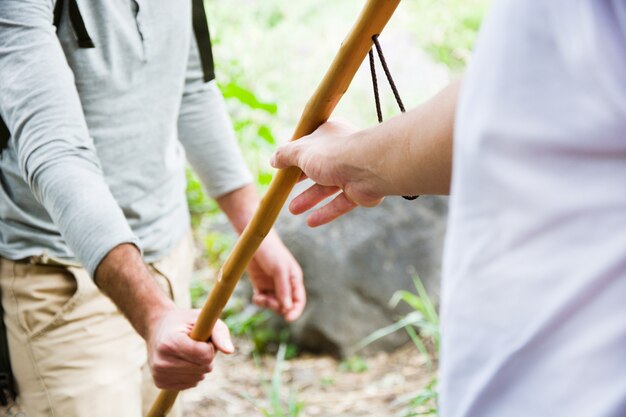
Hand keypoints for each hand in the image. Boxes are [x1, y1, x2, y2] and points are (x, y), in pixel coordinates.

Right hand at [147, 308, 233, 389]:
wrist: (158, 328)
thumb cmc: (185, 322)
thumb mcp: (202, 318)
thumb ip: (219, 333)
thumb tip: (229, 351)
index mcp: (170, 342)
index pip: (204, 355)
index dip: (210, 346)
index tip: (201, 337)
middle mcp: (161, 360)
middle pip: (204, 368)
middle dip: (206, 356)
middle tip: (194, 344)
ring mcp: (159, 373)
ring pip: (199, 377)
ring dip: (200, 365)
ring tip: (187, 352)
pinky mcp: (160, 383)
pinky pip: (191, 384)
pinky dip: (192, 374)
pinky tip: (182, 361)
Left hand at [247, 232, 304, 321]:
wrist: (254, 241)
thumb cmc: (271, 252)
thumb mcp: (279, 269)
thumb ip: (283, 288)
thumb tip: (287, 308)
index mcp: (294, 280)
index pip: (299, 300)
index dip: (296, 311)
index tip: (288, 319)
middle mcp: (285, 285)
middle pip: (286, 306)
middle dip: (279, 308)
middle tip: (270, 302)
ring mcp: (272, 286)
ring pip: (273, 304)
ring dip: (268, 305)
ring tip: (261, 298)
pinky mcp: (260, 285)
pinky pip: (262, 300)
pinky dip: (259, 301)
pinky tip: (256, 296)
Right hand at [270, 121, 384, 226]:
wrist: (368, 169)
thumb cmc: (333, 154)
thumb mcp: (301, 151)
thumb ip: (285, 155)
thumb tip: (273, 160)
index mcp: (330, 135)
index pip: (310, 145)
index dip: (296, 156)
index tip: (283, 168)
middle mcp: (342, 152)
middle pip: (318, 168)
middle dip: (301, 182)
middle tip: (286, 191)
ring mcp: (352, 172)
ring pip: (328, 187)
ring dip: (310, 199)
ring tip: (293, 210)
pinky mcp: (360, 191)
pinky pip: (340, 203)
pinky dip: (326, 212)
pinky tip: (311, 222)